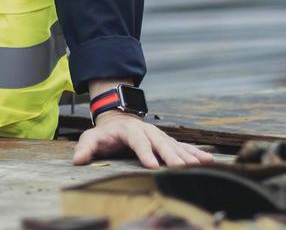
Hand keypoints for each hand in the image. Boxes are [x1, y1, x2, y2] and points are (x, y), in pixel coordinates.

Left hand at [71, 111, 212, 167]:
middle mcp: (147, 131)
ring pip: (175, 145)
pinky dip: (195, 153)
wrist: (118, 117)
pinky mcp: (166, 141)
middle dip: (171, 156)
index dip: (145, 153)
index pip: (138, 142)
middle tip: (181, 168)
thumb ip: (85, 148)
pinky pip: (183, 147)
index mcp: (129, 131)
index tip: (153, 165)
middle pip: (161, 143)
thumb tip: (77, 161)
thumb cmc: (104, 132)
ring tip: (202, 164)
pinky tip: (208, 160)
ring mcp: (159, 136)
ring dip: (188, 155)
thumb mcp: (91, 137)